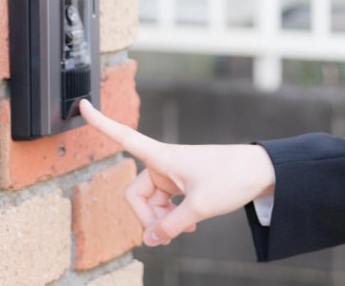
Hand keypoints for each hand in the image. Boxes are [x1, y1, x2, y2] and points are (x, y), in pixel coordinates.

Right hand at [80, 99, 275, 245]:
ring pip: (152, 204)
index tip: (81, 106)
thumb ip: (171, 225)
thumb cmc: (232, 178)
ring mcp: (173, 175)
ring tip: (182, 231)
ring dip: (161, 221)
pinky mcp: (183, 184)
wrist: (262, 171)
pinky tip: (186, 228)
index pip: (124, 136)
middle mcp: (163, 163)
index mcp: (162, 156)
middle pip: (136, 194)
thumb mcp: (200, 207)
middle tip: (165, 235)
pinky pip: (165, 205)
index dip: (101, 123)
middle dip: (147, 217)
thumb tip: (150, 239)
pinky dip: (171, 219)